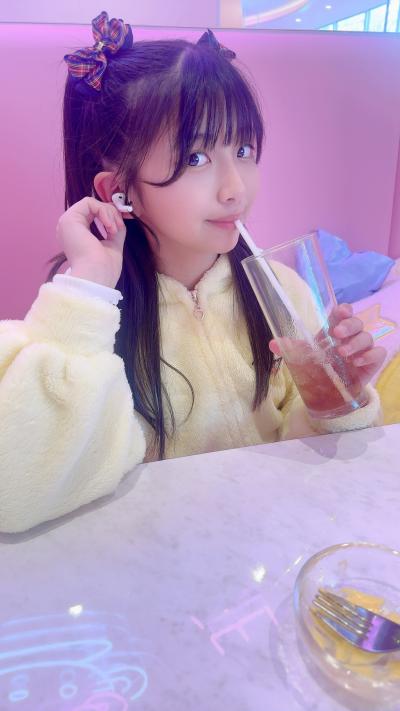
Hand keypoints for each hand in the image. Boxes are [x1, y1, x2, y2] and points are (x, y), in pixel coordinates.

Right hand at [56, 197, 126, 287]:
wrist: (96, 276)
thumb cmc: (103, 268)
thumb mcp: (112, 245)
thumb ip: (114, 230)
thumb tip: (119, 219)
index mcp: (77, 235)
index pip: (94, 215)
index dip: (110, 216)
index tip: (119, 229)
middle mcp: (70, 228)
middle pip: (93, 208)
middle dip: (111, 213)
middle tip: (118, 228)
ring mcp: (67, 223)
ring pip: (92, 204)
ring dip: (109, 213)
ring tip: (114, 230)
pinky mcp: (69, 219)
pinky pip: (89, 202)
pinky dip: (104, 211)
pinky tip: (109, 226)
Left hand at [269, 303, 386, 386]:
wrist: (331, 392)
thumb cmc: (319, 367)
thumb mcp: (303, 357)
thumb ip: (290, 348)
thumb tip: (272, 343)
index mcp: (335, 329)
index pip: (343, 312)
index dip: (344, 310)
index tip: (339, 312)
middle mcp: (351, 336)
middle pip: (356, 322)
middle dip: (348, 325)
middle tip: (337, 334)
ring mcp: (362, 348)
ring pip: (367, 336)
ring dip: (355, 343)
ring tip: (342, 353)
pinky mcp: (371, 361)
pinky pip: (377, 353)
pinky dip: (368, 355)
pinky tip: (356, 362)